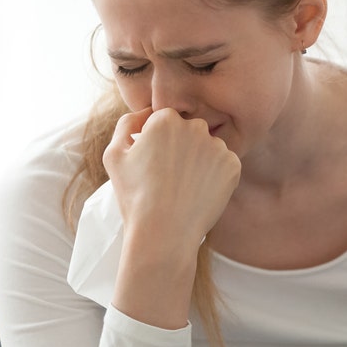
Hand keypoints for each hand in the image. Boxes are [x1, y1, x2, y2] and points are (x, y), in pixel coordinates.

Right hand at [103, 107, 241, 246]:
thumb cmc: (134, 196)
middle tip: (169, 177)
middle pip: (190, 131)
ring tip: (185, 187)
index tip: (154, 163)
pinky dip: (215, 176)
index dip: (159, 141)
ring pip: (208, 147)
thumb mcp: (114, 155)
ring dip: (200, 161)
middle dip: (182, 147)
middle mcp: (195, 126)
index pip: (166, 120)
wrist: (164, 233)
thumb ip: (127, 124)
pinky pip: (224, 164)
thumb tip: (145, 112)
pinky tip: (200, 192)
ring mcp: (217, 146)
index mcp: (165, 119)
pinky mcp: (233, 165)